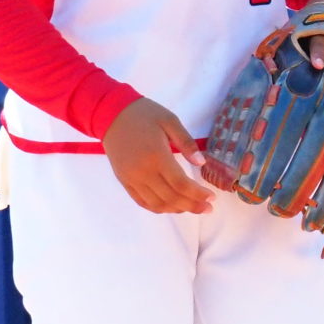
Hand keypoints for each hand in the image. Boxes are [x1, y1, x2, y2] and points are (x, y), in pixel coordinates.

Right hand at [102, 97, 212, 214]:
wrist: (111, 114)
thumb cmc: (144, 114)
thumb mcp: (170, 121)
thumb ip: (187, 142)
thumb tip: (201, 163)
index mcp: (157, 156)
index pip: (181, 184)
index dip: (198, 194)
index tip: (212, 198)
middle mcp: (143, 172)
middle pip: (171, 198)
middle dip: (192, 206)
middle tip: (208, 208)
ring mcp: (131, 179)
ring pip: (157, 204)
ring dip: (177, 209)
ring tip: (193, 207)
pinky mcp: (124, 181)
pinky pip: (142, 201)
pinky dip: (159, 208)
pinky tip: (172, 206)